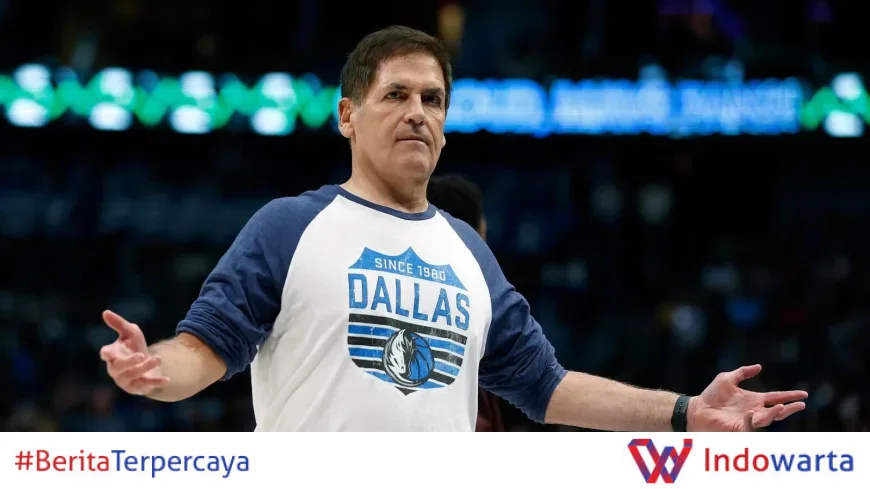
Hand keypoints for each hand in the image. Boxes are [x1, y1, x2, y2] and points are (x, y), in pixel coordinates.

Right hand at [99, 310, 169, 395]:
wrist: (148, 364)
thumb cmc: (134, 346)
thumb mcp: (130, 332)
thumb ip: (119, 323)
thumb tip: (105, 312)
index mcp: (112, 355)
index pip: (106, 354)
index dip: (107, 354)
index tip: (108, 353)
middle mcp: (115, 369)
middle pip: (118, 367)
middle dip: (129, 362)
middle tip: (141, 355)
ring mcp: (125, 380)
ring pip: (133, 376)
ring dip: (146, 368)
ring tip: (158, 358)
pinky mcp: (138, 387)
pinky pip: (146, 386)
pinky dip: (156, 382)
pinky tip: (167, 380)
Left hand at [687, 364, 807, 431]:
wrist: (697, 408)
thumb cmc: (712, 395)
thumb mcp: (727, 378)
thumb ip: (743, 372)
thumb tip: (760, 367)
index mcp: (754, 399)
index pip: (776, 397)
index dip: (789, 396)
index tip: (803, 394)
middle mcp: (755, 411)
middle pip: (778, 411)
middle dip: (790, 408)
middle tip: (801, 404)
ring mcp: (748, 420)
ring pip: (767, 419)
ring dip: (775, 414)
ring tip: (782, 407)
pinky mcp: (740, 428)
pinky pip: (750, 425)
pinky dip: (753, 419)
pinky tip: (752, 411)